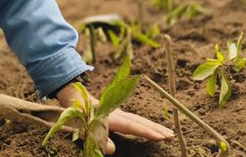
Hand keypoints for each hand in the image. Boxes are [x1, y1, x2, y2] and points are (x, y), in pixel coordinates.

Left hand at [57, 83, 173, 153]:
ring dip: (153, 125)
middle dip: (156, 128)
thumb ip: (98, 139)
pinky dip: (146, 123)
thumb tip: (113, 149)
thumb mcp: (83, 128)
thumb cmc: (77, 114)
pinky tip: (152, 127)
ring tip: (168, 132)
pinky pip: (135, 119)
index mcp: (110, 117)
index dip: (146, 132)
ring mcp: (118, 111)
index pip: (132, 126)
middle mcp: (117, 113)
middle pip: (140, 121)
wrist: (73, 97)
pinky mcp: (117, 113)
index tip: (161, 137)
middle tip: (172, 135)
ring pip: (139, 119)